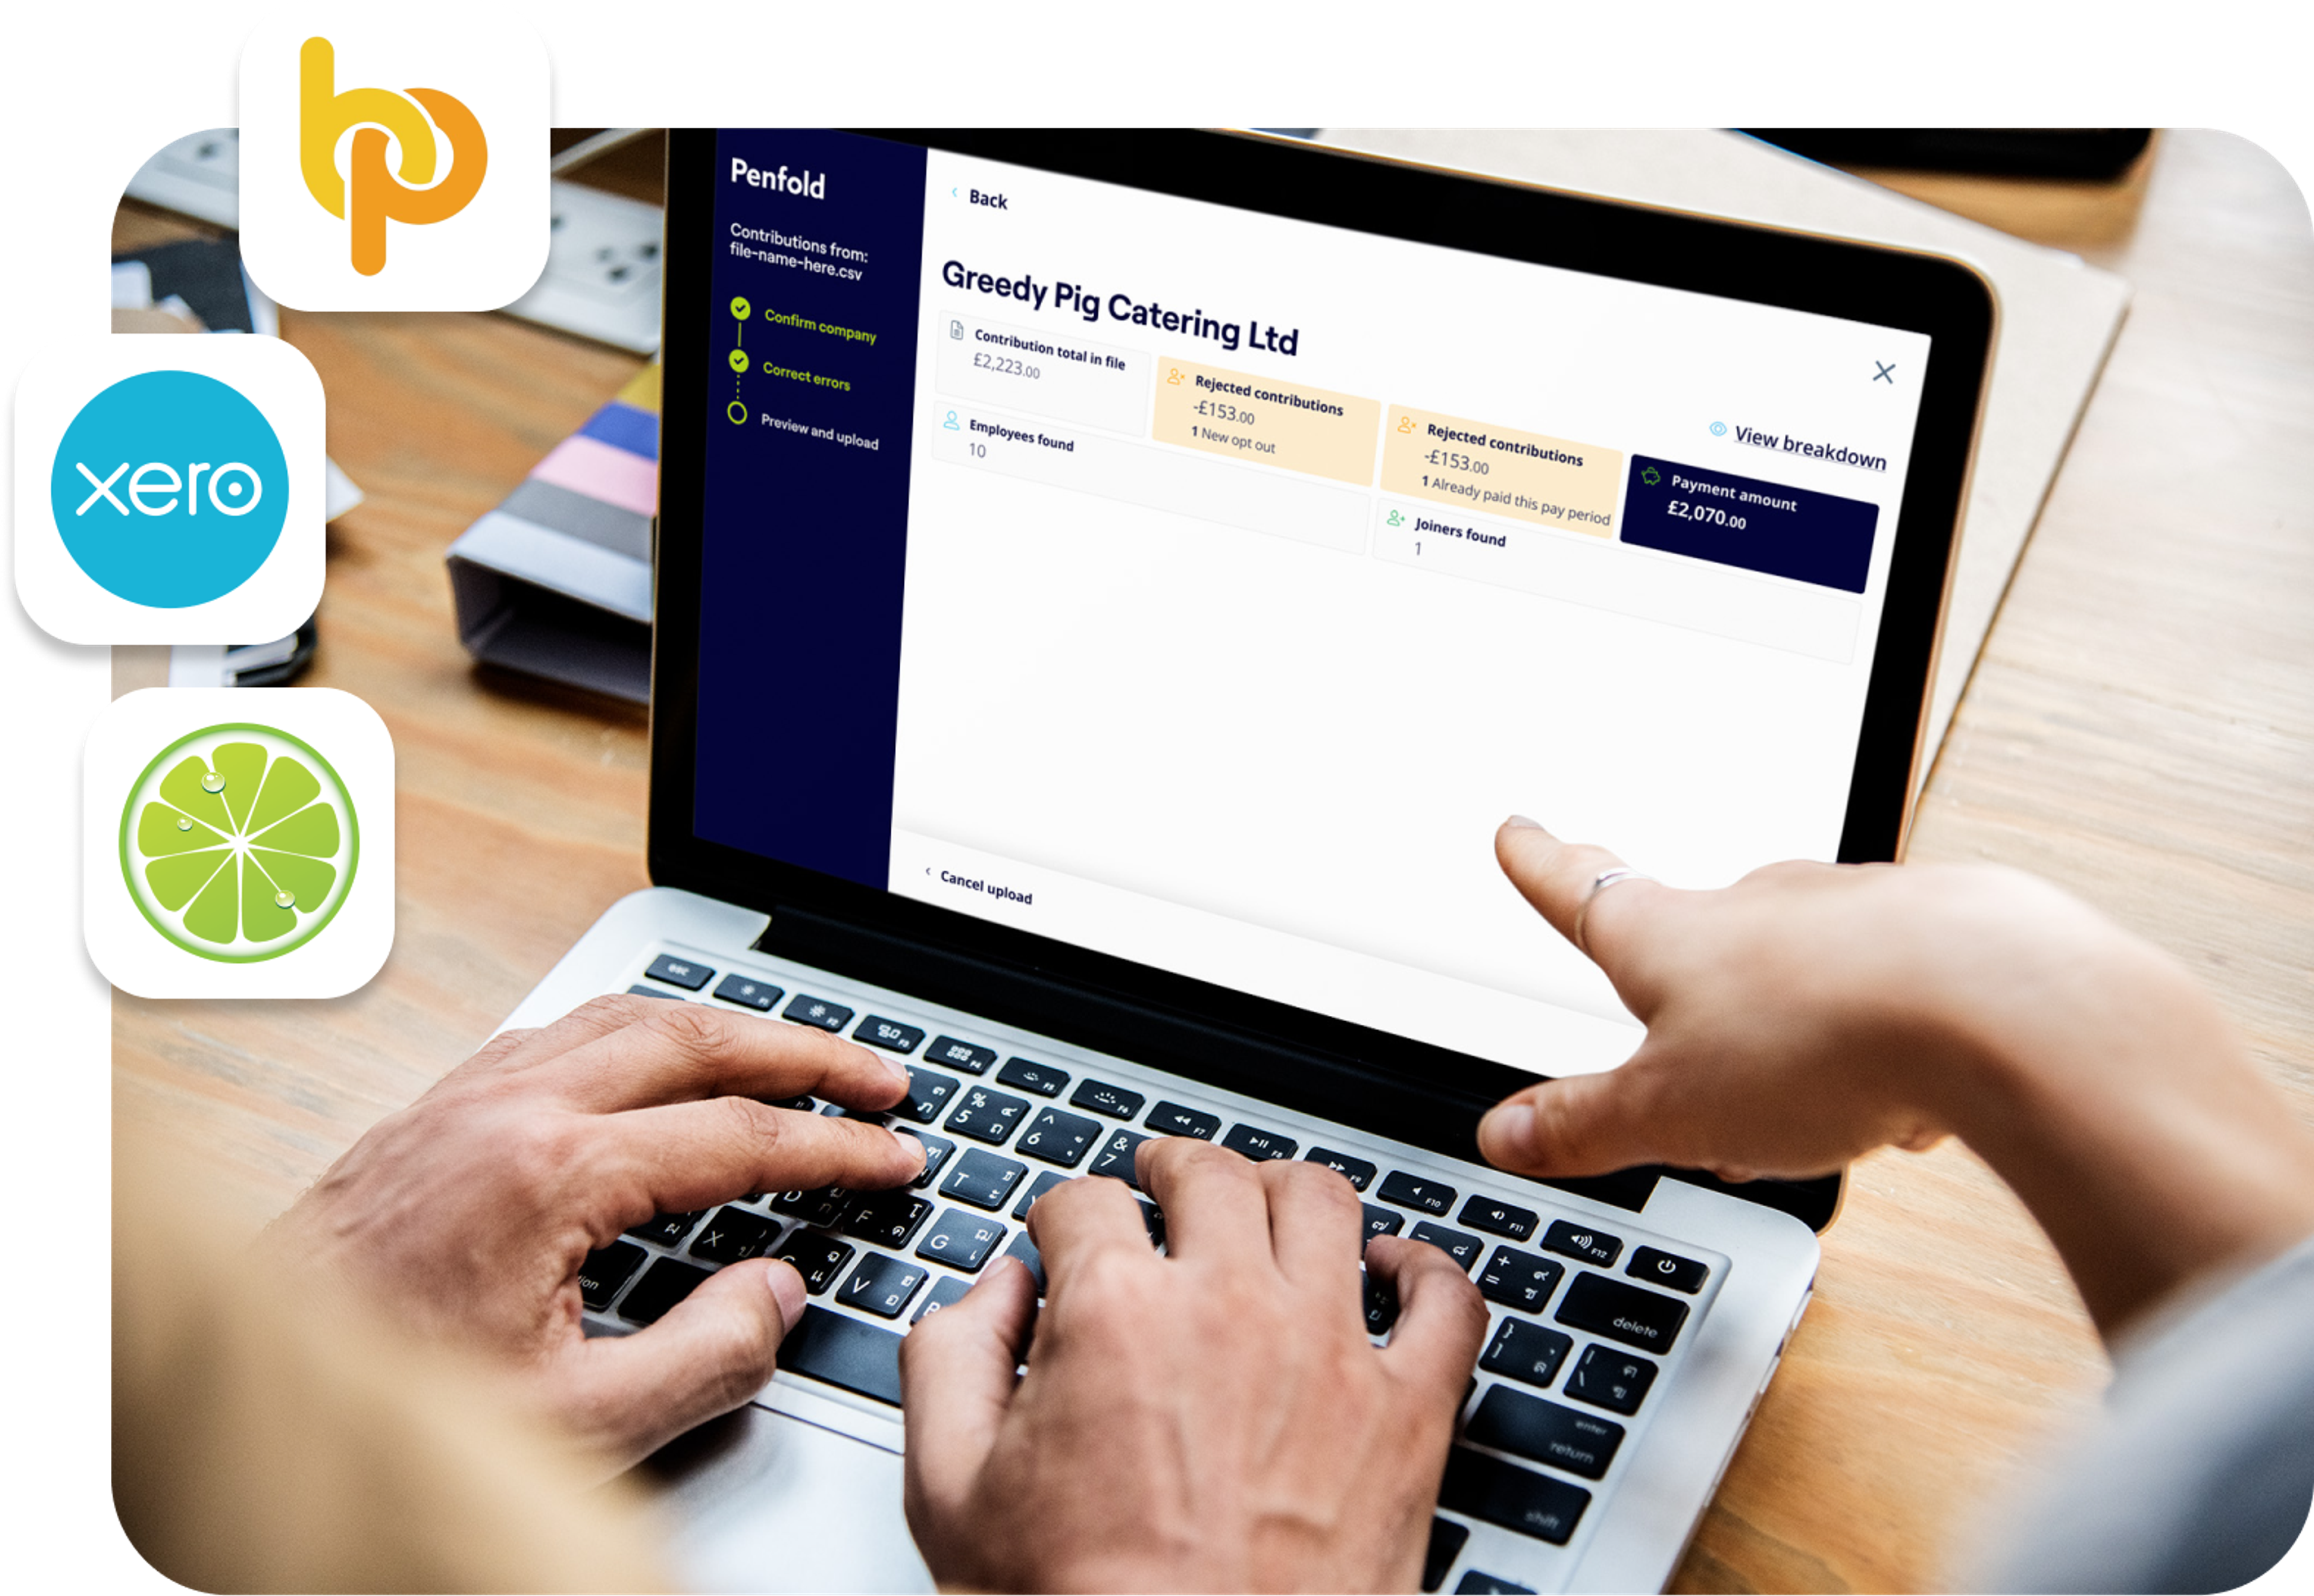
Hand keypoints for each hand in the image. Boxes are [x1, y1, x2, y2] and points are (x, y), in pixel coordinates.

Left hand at [265, 994, 925, 1469]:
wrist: (252, 1394)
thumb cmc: (388, 1408)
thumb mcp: (574, 1426)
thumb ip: (702, 1359)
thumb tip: (775, 1292)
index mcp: (548, 1174)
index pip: (738, 1137)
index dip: (836, 1148)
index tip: (897, 1156)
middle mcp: (507, 1109)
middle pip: (696, 1039)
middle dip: (806, 1052)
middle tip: (880, 1076)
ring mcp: (466, 1096)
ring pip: (628, 1015)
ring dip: (726, 1027)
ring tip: (796, 1052)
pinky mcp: (436, 1107)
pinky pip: (561, 1030)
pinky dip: (641, 1030)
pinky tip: (663, 1056)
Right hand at [901, 1140, 1487, 1593]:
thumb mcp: (950, 1494)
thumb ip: (950, 1361)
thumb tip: (992, 1291)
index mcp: (1113, 1314)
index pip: (1083, 1201)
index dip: (1064, 1216)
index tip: (1067, 1235)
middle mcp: (1229, 1309)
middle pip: (1209, 1173)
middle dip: (1172, 1167)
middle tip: (1161, 1182)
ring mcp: (1330, 1355)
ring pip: (1322, 1201)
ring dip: (1283, 1187)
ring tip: (1264, 1200)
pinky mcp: (1410, 1417)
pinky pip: (1448, 1301)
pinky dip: (1427, 1268)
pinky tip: (1396, 1268)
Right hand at [1476, 817, 2313, 1336]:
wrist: (2001, 1006)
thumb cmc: (1823, 1040)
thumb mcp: (1670, 1111)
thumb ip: (1586, 1124)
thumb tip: (1503, 1133)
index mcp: (1674, 937)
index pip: (1583, 892)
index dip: (1542, 866)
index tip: (1519, 832)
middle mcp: (1760, 906)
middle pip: (1701, 931)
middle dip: (1687, 986)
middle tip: (1678, 1039)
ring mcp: (1855, 914)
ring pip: (1801, 966)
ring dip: (1791, 1022)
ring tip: (1806, 1099)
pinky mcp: (1944, 939)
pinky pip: (1894, 993)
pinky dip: (1885, 1041)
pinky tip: (1906, 1100)